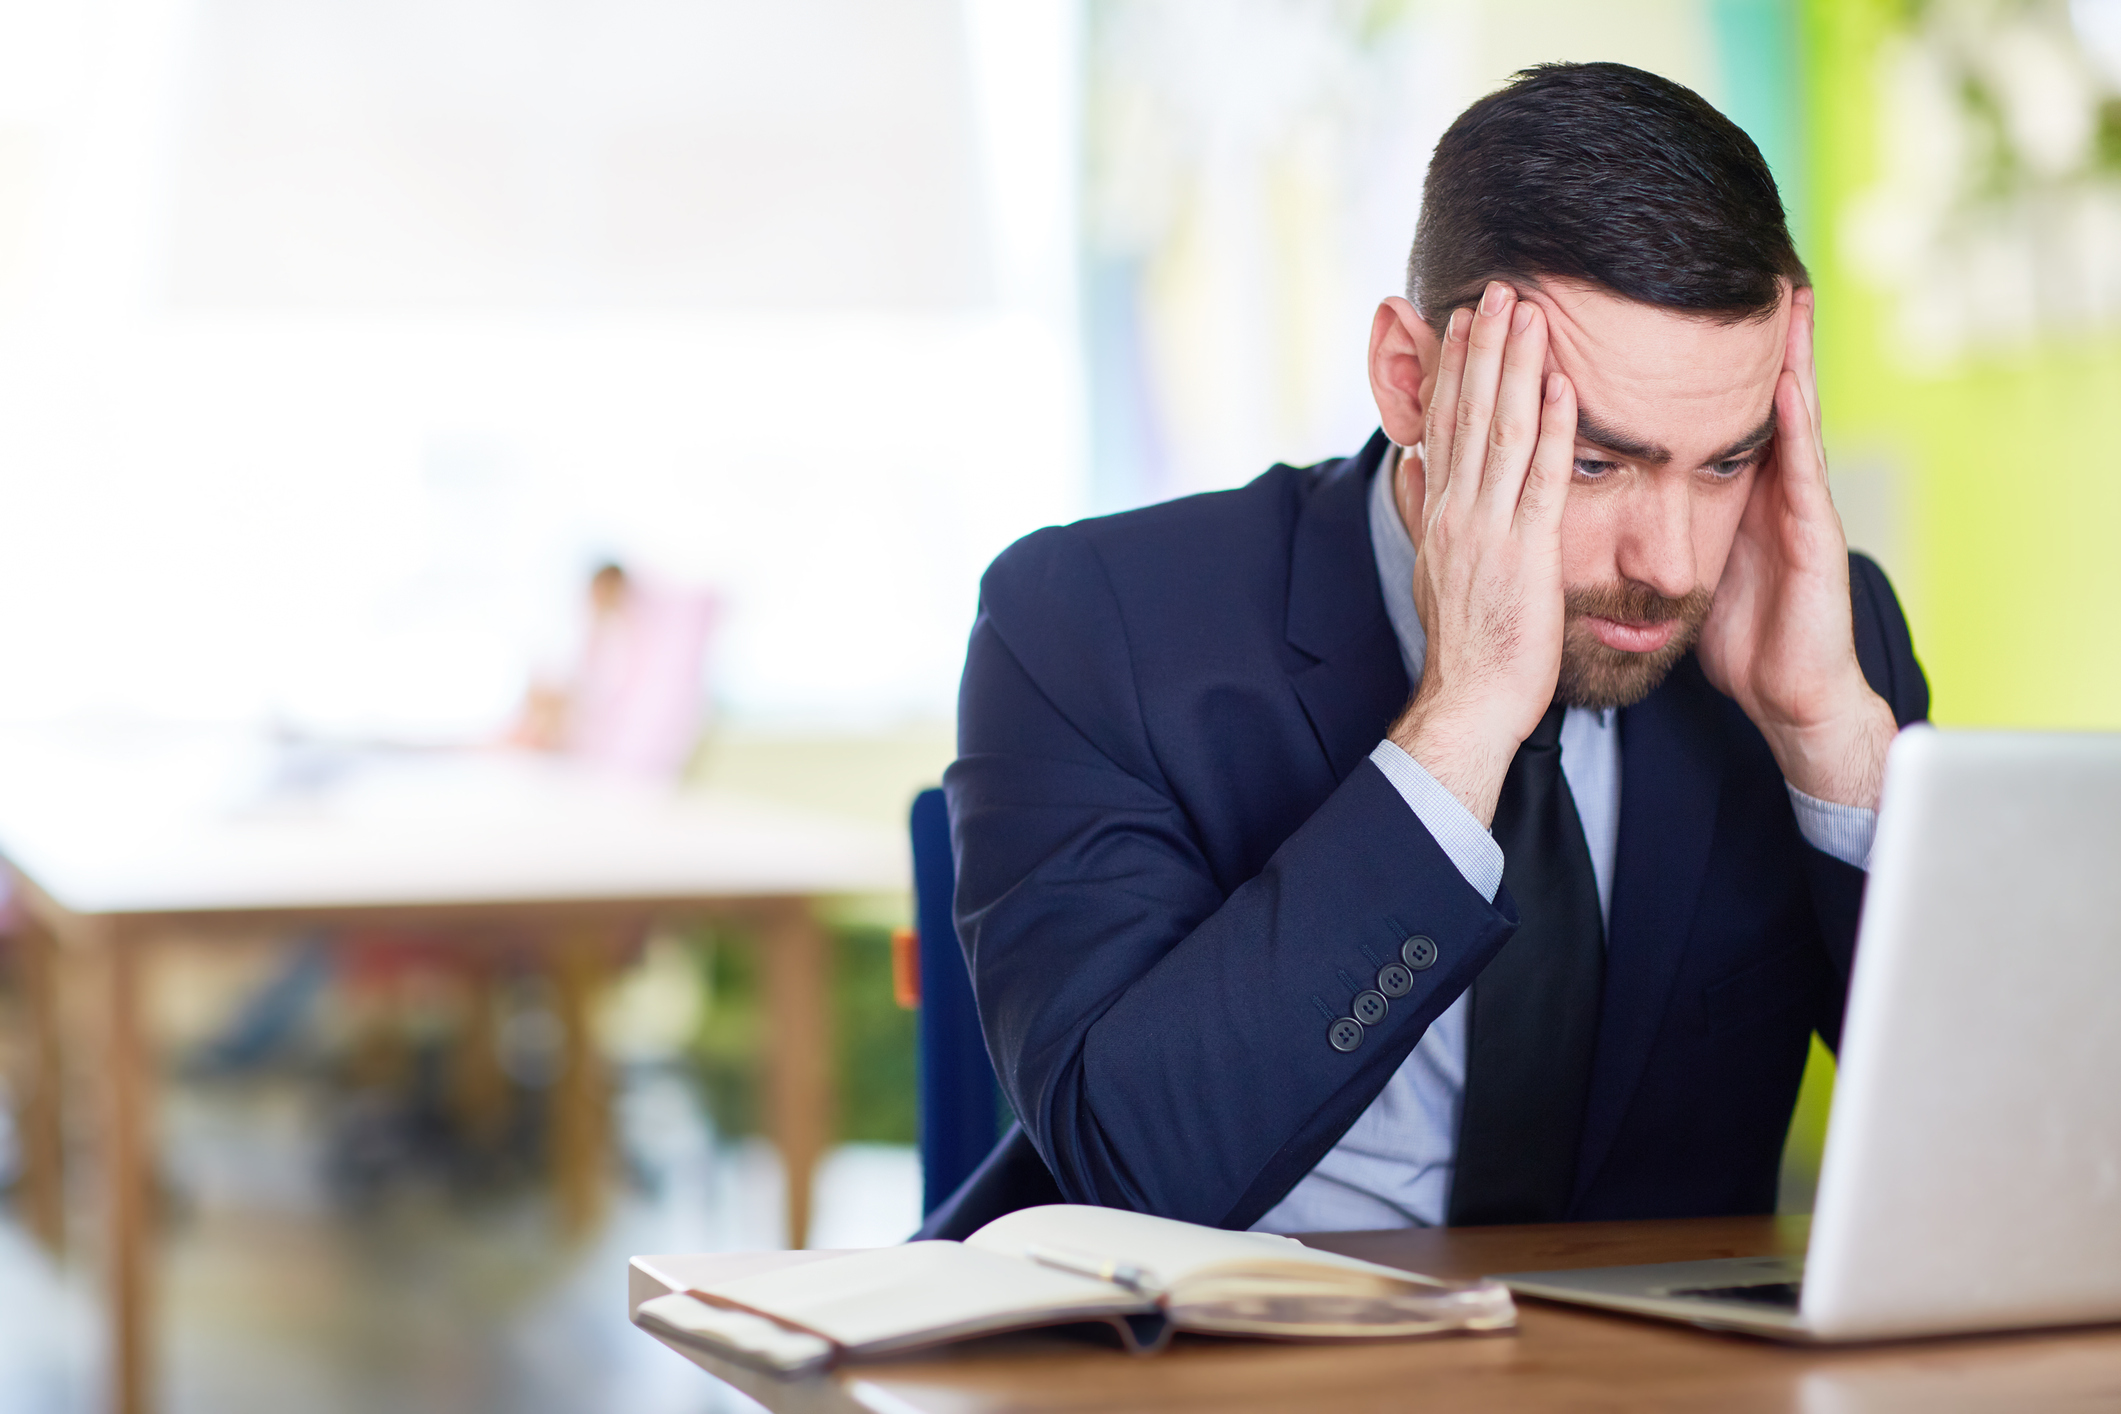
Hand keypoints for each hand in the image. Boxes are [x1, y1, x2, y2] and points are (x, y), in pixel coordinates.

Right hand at [1387, 281, 1577, 825]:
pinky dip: (1552, 430)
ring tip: (1527, 313)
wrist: (1471, 700)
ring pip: (1501, 433)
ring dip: (1515, 368)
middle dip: (1483, 348)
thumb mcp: (1433, 568)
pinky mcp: (1526, 554)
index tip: (1464, 320)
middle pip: (1468, 414)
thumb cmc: (1465, 643)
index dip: (1454, 368)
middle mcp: (1456, 511)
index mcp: (1438, 512)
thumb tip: (1409, 463)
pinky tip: (1563, 386)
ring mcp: (1489, 530)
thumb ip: (1421, 509)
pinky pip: (1542, 480)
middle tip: (1497, 289)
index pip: (1444, 425)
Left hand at [1697, 288, 1895, 807]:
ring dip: (1789, 356)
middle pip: (1760, 395)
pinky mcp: (1813, 534)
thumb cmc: (1741, 636)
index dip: (1694, 363)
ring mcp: (1796, 505)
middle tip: (1754, 263)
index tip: (1672, 305)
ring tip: (1784, 294)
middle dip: (1754, 335)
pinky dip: (1795, 423)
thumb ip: (1665, 527)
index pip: (1713, 412)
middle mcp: (1769, 486)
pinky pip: (1801, 469)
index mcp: (1734, 492)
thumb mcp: (1691, 569)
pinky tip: (1786, 384)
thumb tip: (1613, 502)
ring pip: (1790, 415)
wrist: (1787, 697)